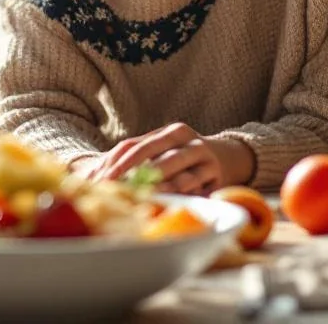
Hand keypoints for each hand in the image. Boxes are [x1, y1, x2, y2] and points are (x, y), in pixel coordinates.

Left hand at [70, 124, 253, 193]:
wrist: (230, 159)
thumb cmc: (186, 160)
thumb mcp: (166, 154)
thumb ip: (139, 162)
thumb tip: (99, 177)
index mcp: (166, 132)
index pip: (132, 144)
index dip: (114, 161)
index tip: (98, 179)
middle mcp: (183, 137)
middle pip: (149, 149)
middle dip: (128, 167)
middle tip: (111, 184)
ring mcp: (200, 153)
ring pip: (172, 163)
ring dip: (152, 177)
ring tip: (135, 188)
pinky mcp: (215, 172)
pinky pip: (194, 180)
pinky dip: (178, 188)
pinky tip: (165, 195)